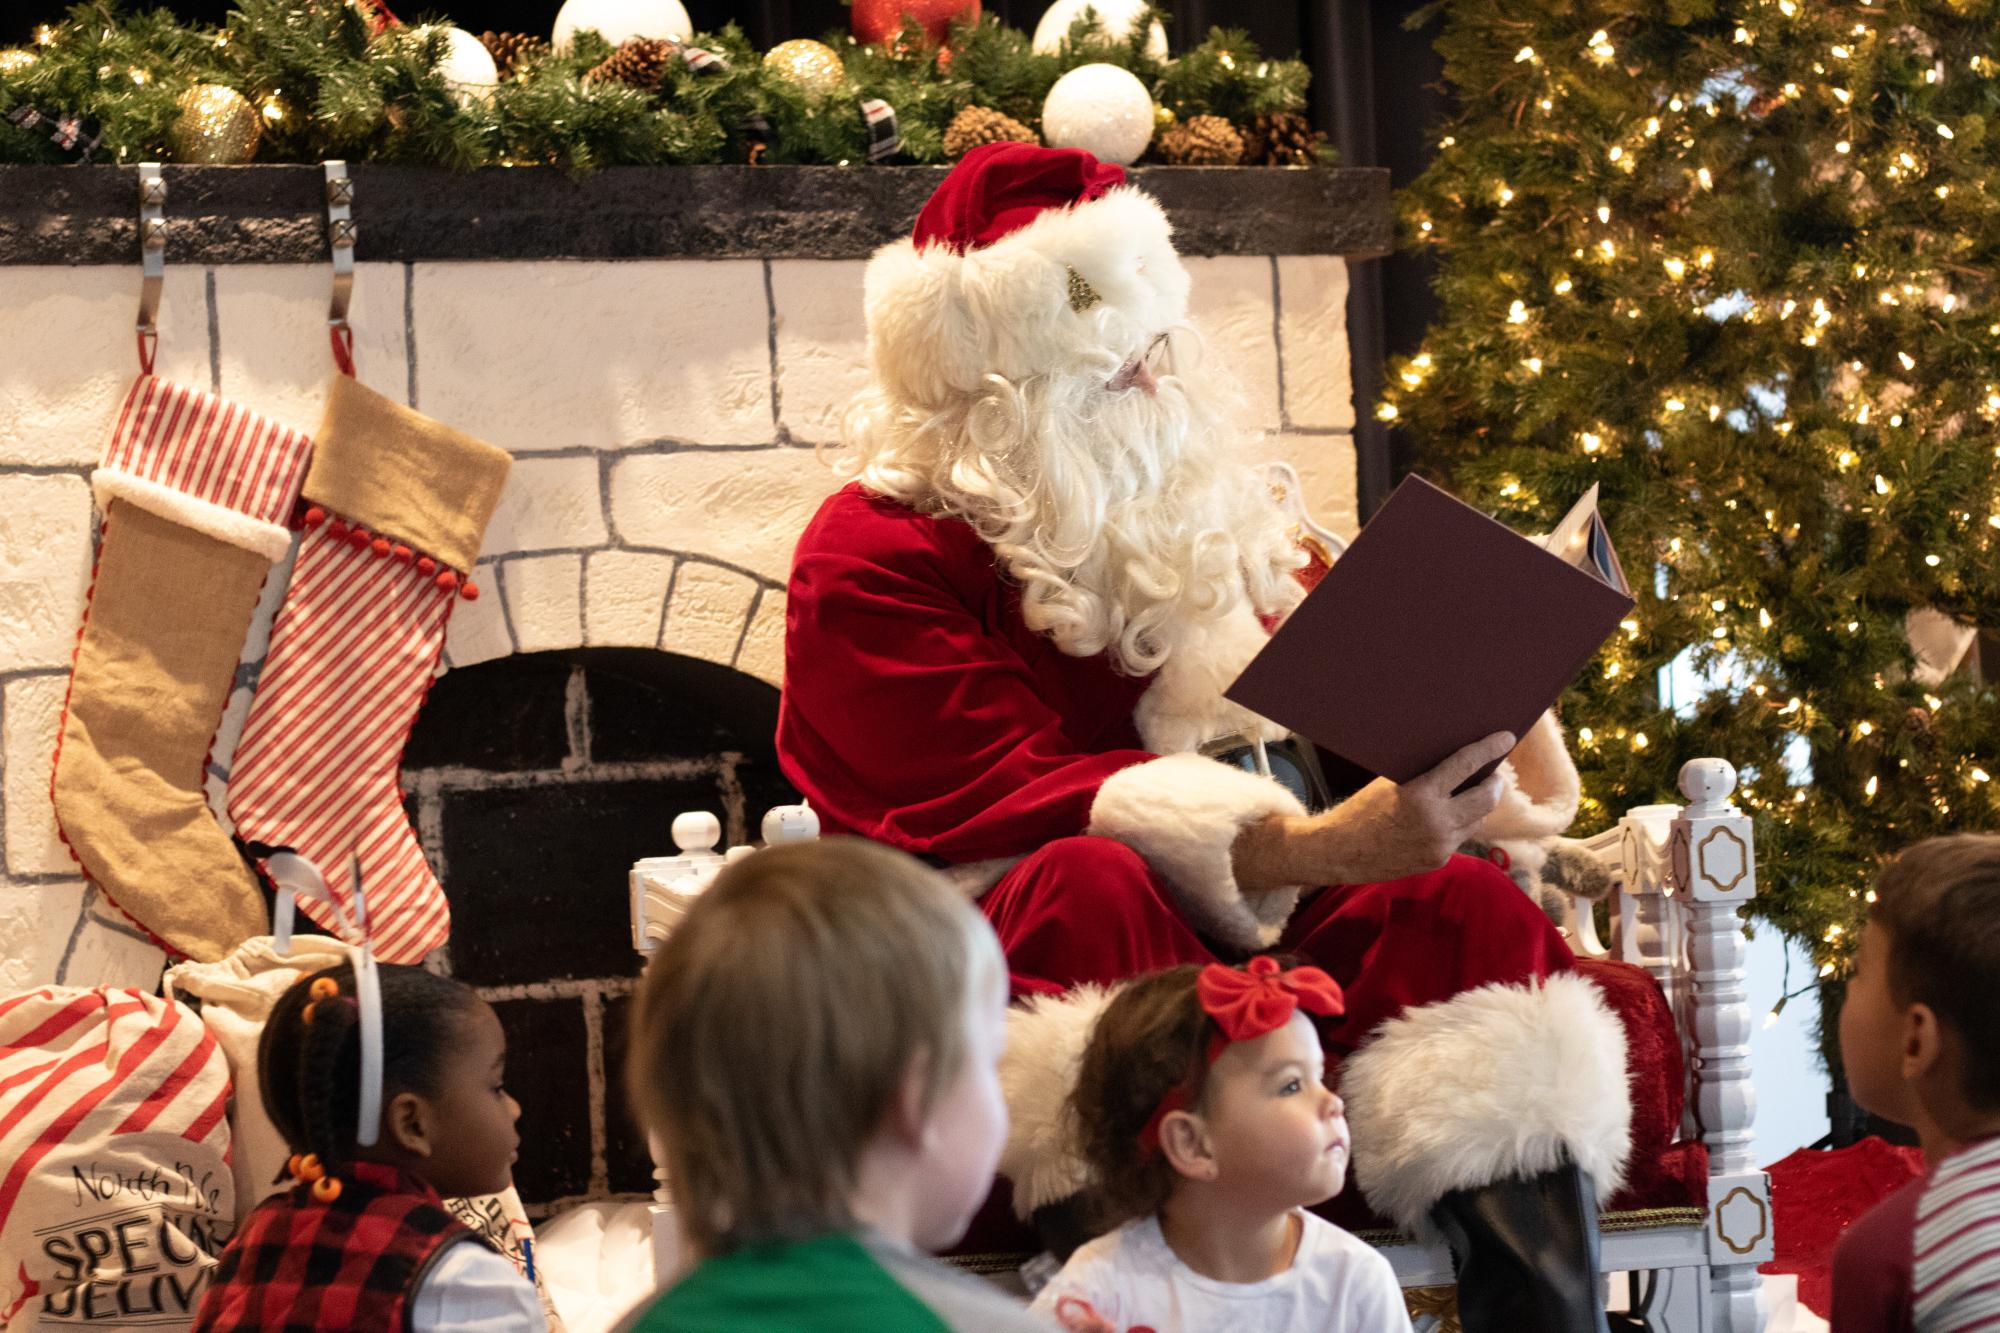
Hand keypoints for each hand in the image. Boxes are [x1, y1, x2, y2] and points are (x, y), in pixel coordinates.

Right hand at [1232, 732, 1514, 890]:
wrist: (1339, 852)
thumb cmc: (1361, 809)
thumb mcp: (1391, 783)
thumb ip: (1425, 775)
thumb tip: (1458, 758)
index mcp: (1421, 795)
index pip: (1467, 765)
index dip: (1490, 748)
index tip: (1506, 737)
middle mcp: (1437, 822)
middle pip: (1487, 798)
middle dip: (1494, 783)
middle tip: (1494, 773)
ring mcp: (1440, 845)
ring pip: (1478, 819)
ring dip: (1479, 804)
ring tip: (1475, 791)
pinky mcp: (1438, 860)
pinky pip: (1460, 836)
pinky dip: (1458, 823)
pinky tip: (1450, 815)